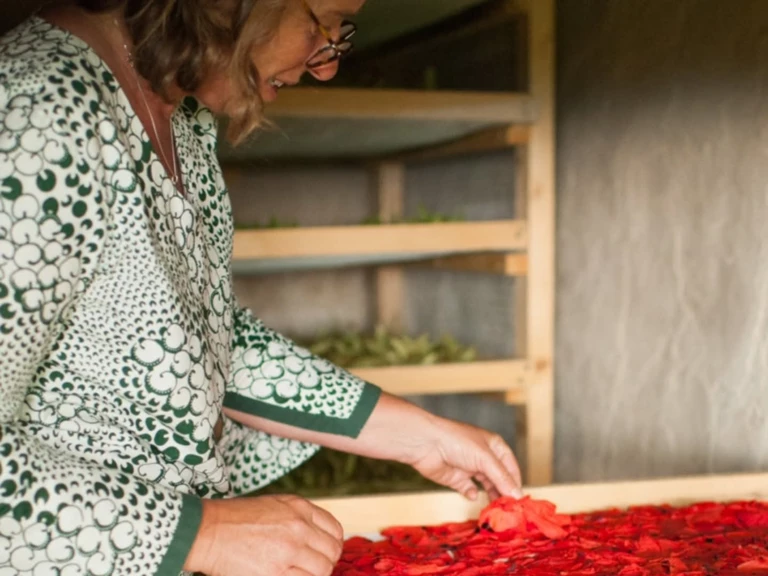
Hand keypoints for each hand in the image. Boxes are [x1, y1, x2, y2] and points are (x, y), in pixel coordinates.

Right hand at [184, 494, 343, 575]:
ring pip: (322, 570)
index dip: (332, 544)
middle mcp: (298, 527)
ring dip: (313, 574)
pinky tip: (285, 575)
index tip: (324, 552)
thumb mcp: (274, 505)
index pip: (334, 530)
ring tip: (297, 572)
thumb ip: (299, 517)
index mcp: (299, 507)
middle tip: (311, 567)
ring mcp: (289, 550)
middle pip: (332, 552)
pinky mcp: (276, 573)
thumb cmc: (236, 518)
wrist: (208, 531)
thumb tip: (317, 538)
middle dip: (326, 562)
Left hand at [406, 416, 523, 500]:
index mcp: (494, 446)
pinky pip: (469, 490)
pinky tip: (473, 495)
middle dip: (504, 492)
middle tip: (508, 509)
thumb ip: (502, 478)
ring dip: (491, 496)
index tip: (519, 501)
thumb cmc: (456, 441)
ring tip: (495, 508)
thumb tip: (518, 496)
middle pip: (500, 479)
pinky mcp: (457, 479)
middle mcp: (484, 457)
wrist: (425, 444)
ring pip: (487, 486)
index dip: (516, 483)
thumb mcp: (485, 459)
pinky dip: (472, 494)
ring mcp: (470, 468)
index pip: (511, 468)